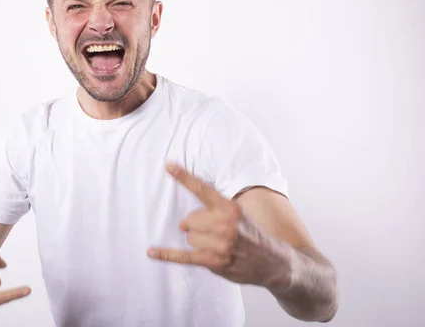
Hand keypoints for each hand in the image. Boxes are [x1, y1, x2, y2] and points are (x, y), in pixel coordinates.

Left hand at [147, 164, 292, 289]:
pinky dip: (166, 254)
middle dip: (197, 227)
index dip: (183, 176)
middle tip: (216, 234)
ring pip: (189, 238)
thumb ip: (215, 211)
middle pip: (189, 220)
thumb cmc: (253, 235)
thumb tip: (184, 222)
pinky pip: (184, 256)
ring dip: (198, 242)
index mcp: (229, 207)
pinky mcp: (214, 261)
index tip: (168, 165)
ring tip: (218, 246)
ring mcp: (219, 244)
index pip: (202, 189)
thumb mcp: (240, 215)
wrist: (275, 263)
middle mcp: (224, 224)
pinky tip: (151, 252)